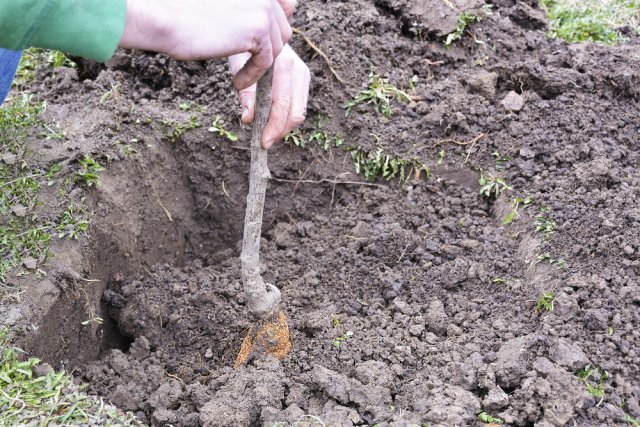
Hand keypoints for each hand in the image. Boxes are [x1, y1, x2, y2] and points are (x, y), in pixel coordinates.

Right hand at [120, 0, 295, 88]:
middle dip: (268, 50)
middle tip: (249, 64)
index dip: (279, 24)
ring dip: (260, 65)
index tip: (263, 41)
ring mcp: (263, 8)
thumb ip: (249, 10)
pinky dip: (253, 75)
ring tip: (241, 75)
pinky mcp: (259, 30)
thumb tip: (273, 25)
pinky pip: (267, 62)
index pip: (288, 4)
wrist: (168, 20)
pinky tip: (237, 82)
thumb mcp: (226, 6)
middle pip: (283, 30)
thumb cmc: (187, 14)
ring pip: (277, 48)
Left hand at [229, 45, 309, 148]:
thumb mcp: (239, 66)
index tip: (262, 143)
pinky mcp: (304, 77)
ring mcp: (303, 72)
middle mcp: (297, 68)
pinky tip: (273, 122)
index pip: (281, 104)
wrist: (259, 28)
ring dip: (284, 127)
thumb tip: (248, 120)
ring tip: (268, 134)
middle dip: (280, 131)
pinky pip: (299, 105)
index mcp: (281, 64)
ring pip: (300, 112)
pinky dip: (287, 118)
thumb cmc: (245, 47)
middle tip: (264, 143)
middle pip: (295, 112)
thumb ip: (246, 94)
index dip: (273, 127)